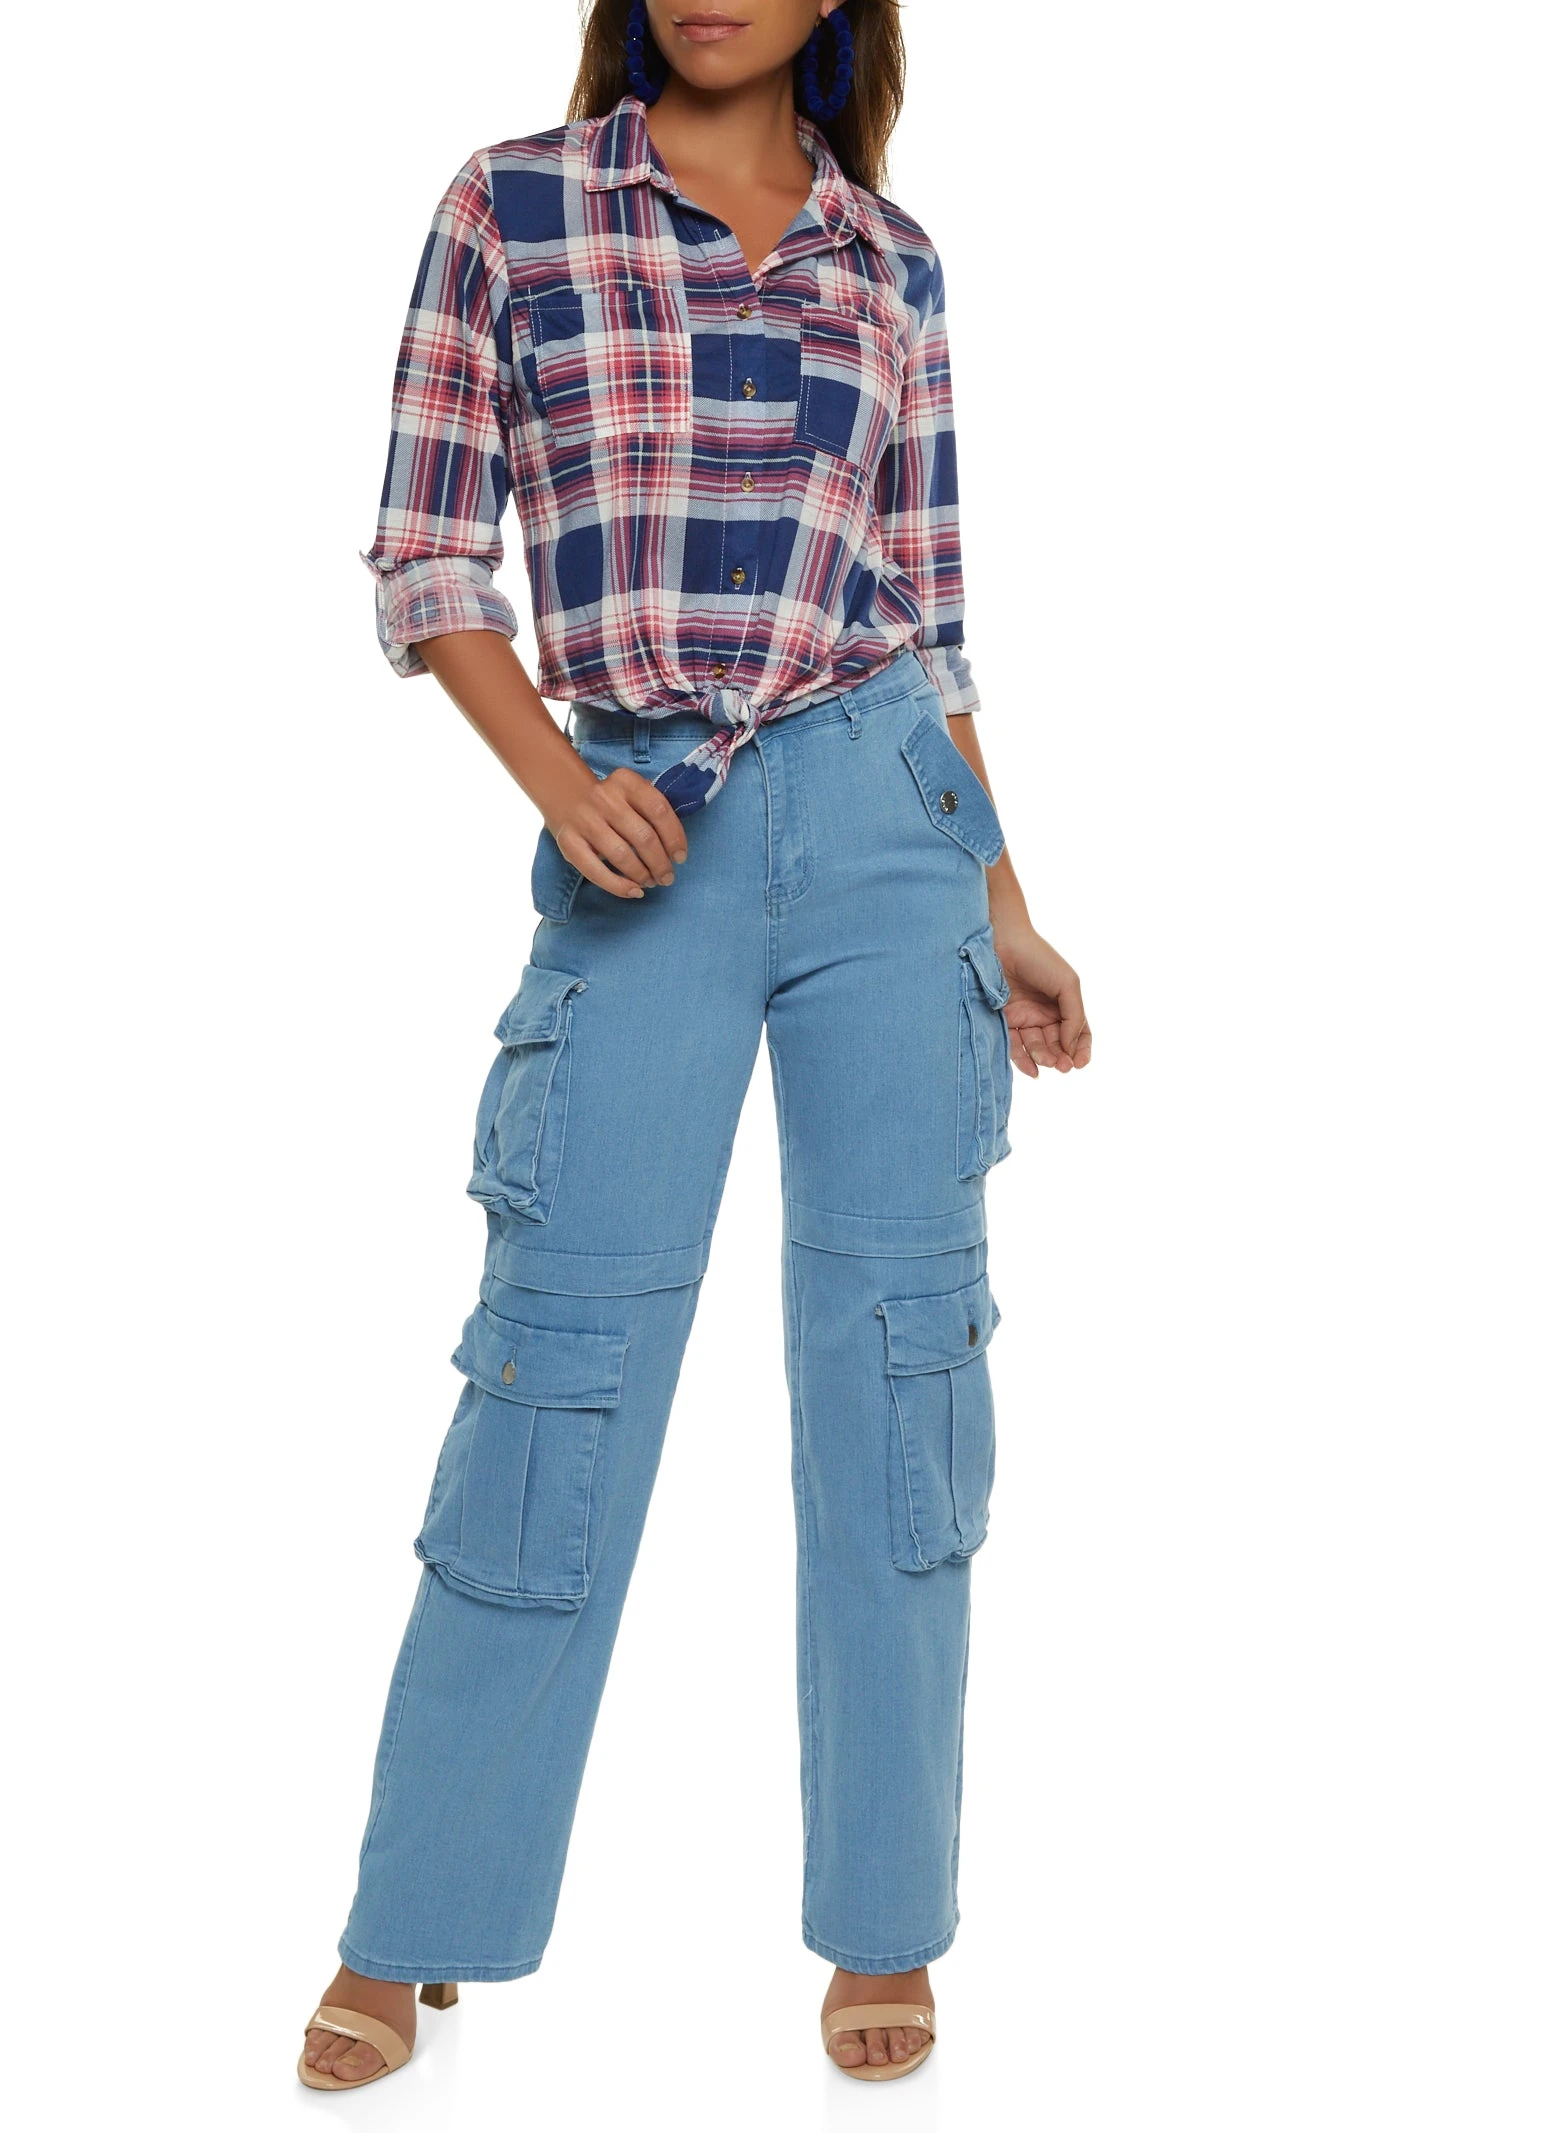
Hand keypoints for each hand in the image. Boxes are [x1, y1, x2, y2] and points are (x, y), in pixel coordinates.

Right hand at [548, 760, 688, 900]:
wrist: (567, 797)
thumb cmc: (612, 802)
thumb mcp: (632, 794)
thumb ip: (652, 812)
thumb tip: (675, 852)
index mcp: (626, 781)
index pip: (659, 810)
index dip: (675, 838)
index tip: (680, 858)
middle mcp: (604, 797)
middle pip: (643, 837)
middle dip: (661, 863)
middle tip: (667, 877)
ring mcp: (584, 819)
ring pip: (622, 855)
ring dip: (642, 875)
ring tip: (651, 882)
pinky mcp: (568, 841)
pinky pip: (595, 871)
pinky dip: (619, 886)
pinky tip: (634, 891)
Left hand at [993, 919, 1091, 1076]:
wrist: (1003, 943)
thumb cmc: (1039, 958)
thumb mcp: (1067, 985)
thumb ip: (1074, 1016)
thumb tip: (1071, 1047)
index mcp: (1063, 1004)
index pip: (1078, 1033)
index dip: (1081, 1049)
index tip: (1080, 1063)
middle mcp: (1044, 1013)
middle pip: (1057, 1044)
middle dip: (1062, 1057)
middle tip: (1063, 1066)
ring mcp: (1024, 1018)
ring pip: (1037, 1047)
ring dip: (1044, 1058)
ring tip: (1048, 1062)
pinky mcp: (1003, 1021)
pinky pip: (1014, 1046)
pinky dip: (1024, 1060)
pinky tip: (1033, 1069)